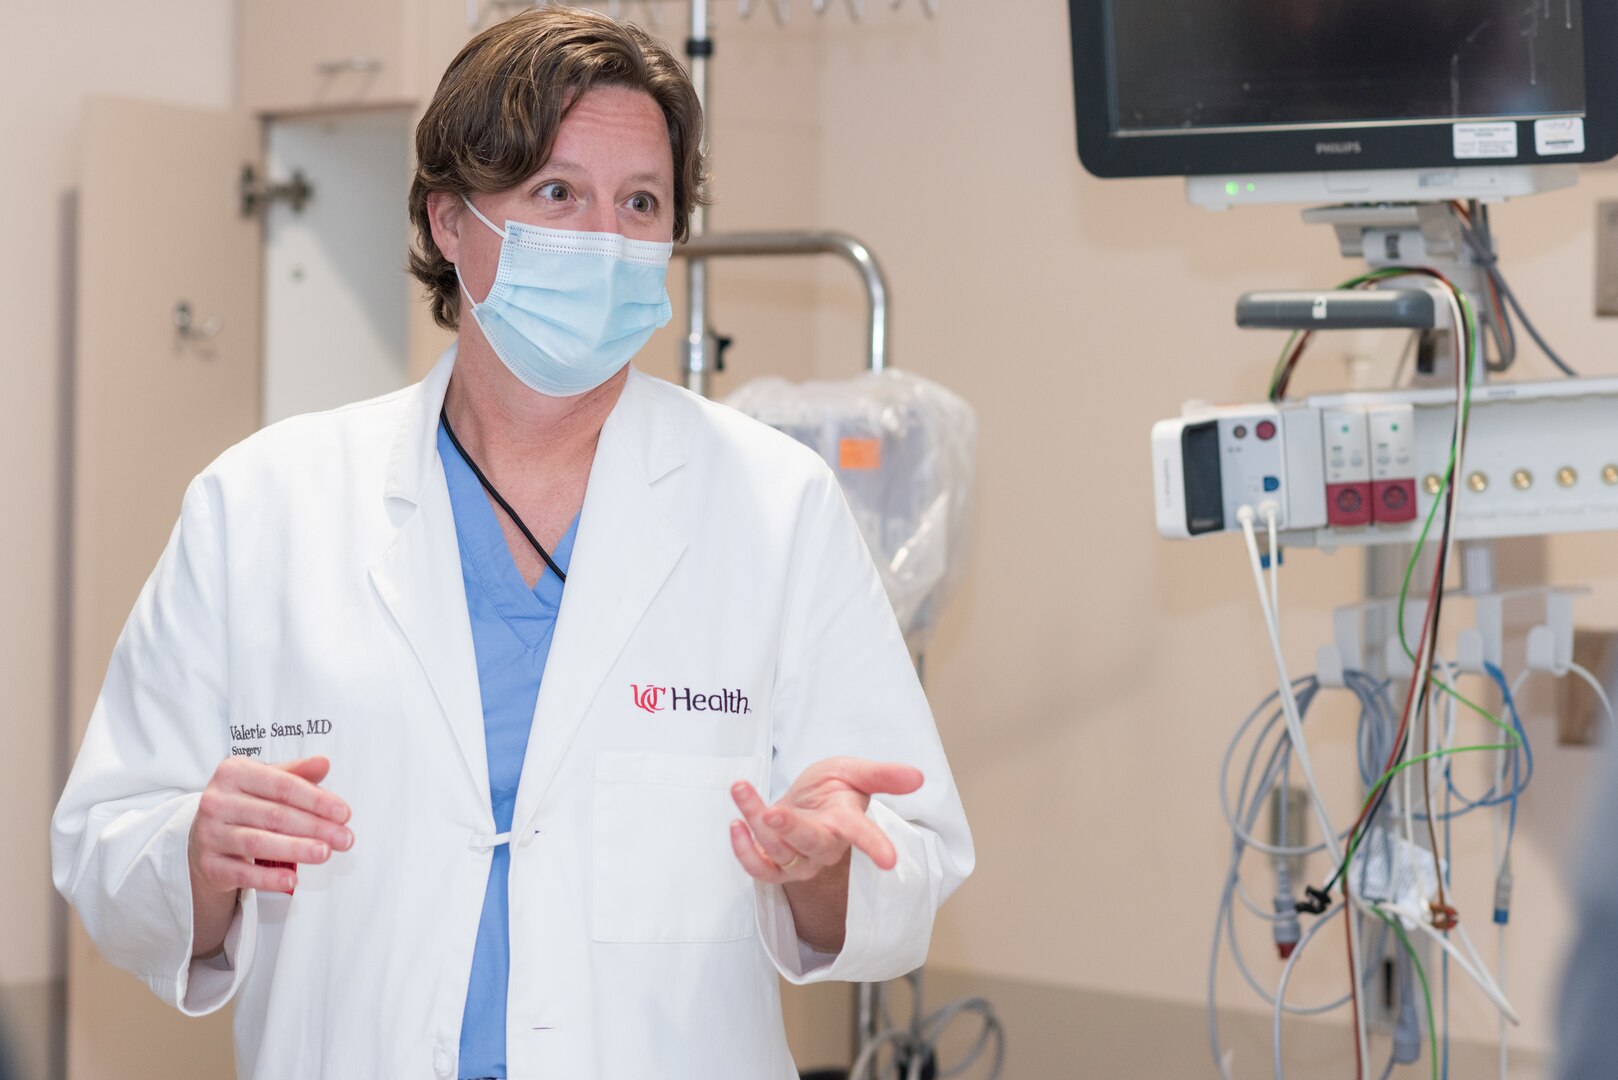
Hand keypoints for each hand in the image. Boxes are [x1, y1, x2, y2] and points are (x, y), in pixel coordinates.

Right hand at [189, 756, 352, 897]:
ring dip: (296, 849)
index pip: (283, 785)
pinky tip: (291, 879)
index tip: (343, 813)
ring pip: (258, 842)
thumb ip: (295, 774)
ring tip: (324, 853)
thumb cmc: (242, 804)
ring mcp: (209, 833)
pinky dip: (268, 878)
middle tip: (343, 838)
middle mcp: (217, 801)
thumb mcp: (265, 781)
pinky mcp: (208, 863)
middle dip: (315, 827)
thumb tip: (323, 763)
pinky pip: (241, 872)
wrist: (205, 835)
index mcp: (233, 772)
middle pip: (274, 815)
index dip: (316, 800)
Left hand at [728, 757, 922, 884]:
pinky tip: (735, 825)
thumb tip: (919, 776)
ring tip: (740, 788)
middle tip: (772, 812)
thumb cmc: (831, 787)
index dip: (876, 845)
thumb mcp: (854, 771)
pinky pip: (759, 869)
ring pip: (779, 848)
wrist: (803, 802)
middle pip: (812, 844)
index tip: (890, 860)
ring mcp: (799, 859)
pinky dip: (744, 851)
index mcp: (847, 821)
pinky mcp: (776, 866)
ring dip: (754, 818)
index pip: (863, 834)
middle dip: (792, 829)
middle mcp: (825, 845)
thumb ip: (882, 775)